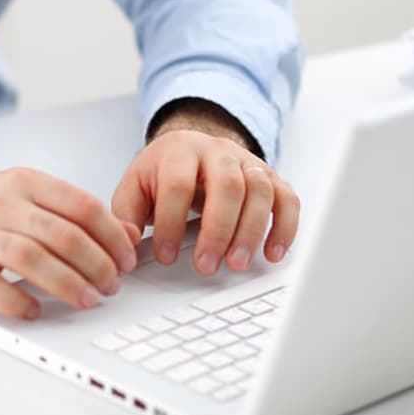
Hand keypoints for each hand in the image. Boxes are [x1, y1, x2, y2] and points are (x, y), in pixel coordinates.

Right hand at [0, 168, 137, 318]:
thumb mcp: (30, 198)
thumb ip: (76, 213)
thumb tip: (128, 234)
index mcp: (26, 182)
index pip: (80, 205)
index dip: (111, 235)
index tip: (126, 259)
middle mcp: (1, 204)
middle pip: (60, 234)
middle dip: (95, 264)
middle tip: (111, 285)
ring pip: (29, 258)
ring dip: (65, 283)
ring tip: (86, 299)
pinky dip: (16, 301)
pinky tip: (34, 311)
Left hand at [112, 110, 299, 275]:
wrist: (190, 149)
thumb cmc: (162, 174)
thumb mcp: (135, 188)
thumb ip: (127, 215)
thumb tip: (126, 242)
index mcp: (178, 151)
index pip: (177, 184)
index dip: (171, 222)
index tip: (166, 256)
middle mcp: (216, 151)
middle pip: (226, 184)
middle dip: (217, 230)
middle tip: (206, 265)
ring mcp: (246, 162)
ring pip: (259, 189)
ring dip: (251, 231)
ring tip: (237, 263)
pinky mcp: (270, 177)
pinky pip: (286, 198)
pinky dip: (284, 227)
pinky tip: (273, 252)